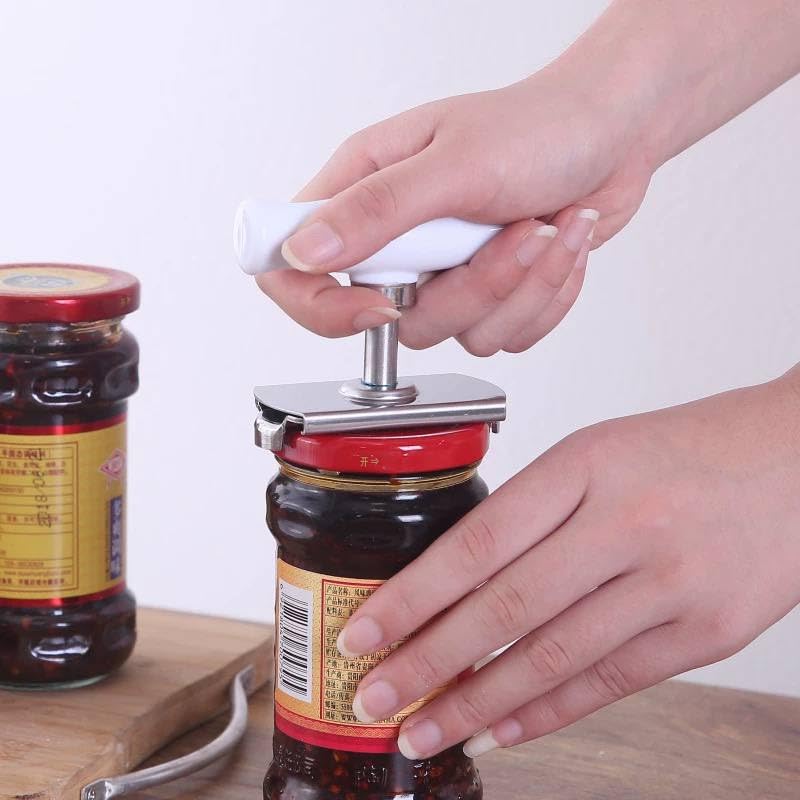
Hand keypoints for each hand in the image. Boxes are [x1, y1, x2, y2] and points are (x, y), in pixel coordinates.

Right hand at [257, 65, 654, 353]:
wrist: (614, 134)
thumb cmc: (539, 124)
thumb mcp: (454, 161)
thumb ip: (376, 211)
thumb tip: (301, 253)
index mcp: (365, 191)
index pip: (292, 268)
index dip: (320, 305)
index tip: (378, 305)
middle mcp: (399, 239)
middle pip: (392, 319)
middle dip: (468, 288)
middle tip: (510, 231)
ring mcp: (444, 271)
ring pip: (457, 332)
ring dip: (518, 287)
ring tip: (546, 228)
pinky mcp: (488, 294)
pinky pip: (504, 334)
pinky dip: (544, 296)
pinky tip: (558, 243)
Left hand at [336, 366, 799, 758]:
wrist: (799, 456)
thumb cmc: (690, 449)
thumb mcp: (600, 452)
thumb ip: (536, 510)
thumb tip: (460, 578)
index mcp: (586, 465)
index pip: (479, 541)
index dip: (414, 594)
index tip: (365, 629)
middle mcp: (626, 523)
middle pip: (506, 607)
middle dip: (428, 660)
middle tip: (373, 694)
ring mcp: (671, 581)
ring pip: (554, 656)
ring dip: (478, 702)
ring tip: (425, 728)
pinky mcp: (707, 631)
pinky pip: (612, 682)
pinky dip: (548, 711)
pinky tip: (502, 729)